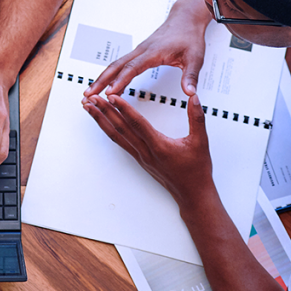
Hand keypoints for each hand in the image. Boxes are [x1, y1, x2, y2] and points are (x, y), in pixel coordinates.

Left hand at [82, 92, 213, 210]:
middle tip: (92, 97)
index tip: (112, 96)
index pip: (138, 124)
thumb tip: (194, 97)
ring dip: (101, 121)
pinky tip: (103, 122)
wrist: (192, 194)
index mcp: (159, 147)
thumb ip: (197, 118)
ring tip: (89, 108)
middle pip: (121, 129)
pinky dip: (109, 130)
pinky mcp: (139, 160)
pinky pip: (120, 142)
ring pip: (116, 136)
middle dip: (104, 111)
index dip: (124, 109)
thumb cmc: (196, 170)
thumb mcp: (201, 142)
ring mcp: (140, 157)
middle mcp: (146, 152)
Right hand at [85, 9, 207, 99]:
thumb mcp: (195, 57)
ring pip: (115, 66)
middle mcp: (141, 51)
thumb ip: (191, 76)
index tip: (109, 93)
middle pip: (115, 66)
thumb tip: (190, 93)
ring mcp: (138, 52)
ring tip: (90, 93)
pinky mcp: (139, 54)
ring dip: (102, 79)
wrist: (185, 19)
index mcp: (153, 52)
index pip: (132, 68)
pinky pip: (121, 66)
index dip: (120, 81)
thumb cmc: (189, 36)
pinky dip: (111, 76)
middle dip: (100, 81)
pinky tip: (109, 88)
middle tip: (88, 95)